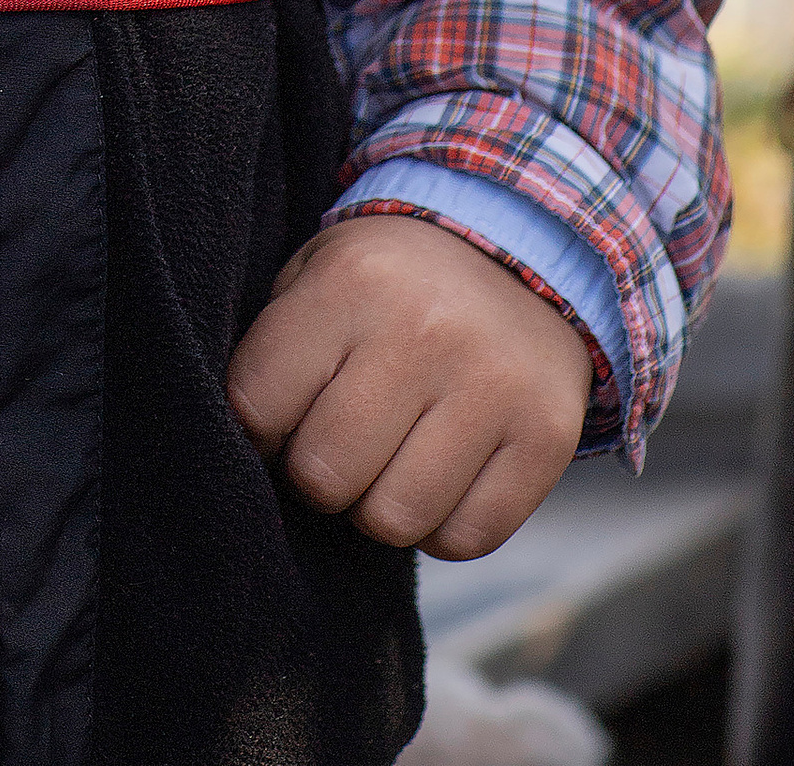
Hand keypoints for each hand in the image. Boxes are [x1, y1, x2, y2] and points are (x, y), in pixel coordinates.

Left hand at [225, 214, 592, 559]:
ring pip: (395, 519)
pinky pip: (466, 539)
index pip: (258, 405)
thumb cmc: (390, 283)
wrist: (520, 253)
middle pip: (326, 475)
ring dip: (377, 507)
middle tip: (336, 444)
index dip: (257, 428)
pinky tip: (439, 476)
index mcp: (352, 282)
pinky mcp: (546, 437)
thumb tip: (247, 450)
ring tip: (386, 461)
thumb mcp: (318, 274)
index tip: (279, 416)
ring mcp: (493, 386)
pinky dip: (442, 527)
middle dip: (317, 474)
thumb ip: (274, 349)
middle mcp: (424, 332)